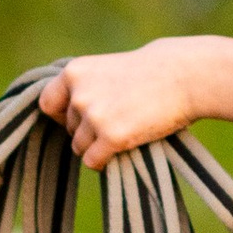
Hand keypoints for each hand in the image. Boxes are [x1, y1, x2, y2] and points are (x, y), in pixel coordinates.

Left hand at [38, 42, 199, 168]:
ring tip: (125, 133)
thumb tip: (65, 121)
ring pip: (79, 148)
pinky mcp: (112, 137)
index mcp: (74, 73)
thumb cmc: (151, 73)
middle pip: (69, 129)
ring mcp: (94, 116)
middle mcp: (79, 94)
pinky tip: (121, 151)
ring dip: (98, 147)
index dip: (63, 115)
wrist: (185, 76)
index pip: (47, 104)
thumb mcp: (108, 70)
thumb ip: (85, 88)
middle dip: (88, 131)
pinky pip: (93, 162)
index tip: (81, 119)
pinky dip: (104, 162)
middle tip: (118, 122)